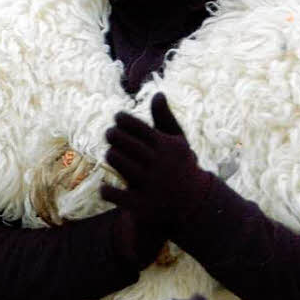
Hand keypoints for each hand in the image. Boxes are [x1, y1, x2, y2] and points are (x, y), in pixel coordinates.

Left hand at [100, 94, 213, 249]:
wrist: (193, 205)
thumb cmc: (180, 167)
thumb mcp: (177, 143)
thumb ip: (165, 118)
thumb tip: (157, 93)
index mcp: (167, 146)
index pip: (138, 126)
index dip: (123, 119)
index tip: (117, 118)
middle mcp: (158, 163)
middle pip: (123, 141)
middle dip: (113, 134)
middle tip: (109, 133)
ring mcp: (150, 184)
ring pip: (117, 160)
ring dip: (111, 155)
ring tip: (111, 153)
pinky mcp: (142, 205)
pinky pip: (114, 194)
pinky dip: (106, 190)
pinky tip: (106, 186)